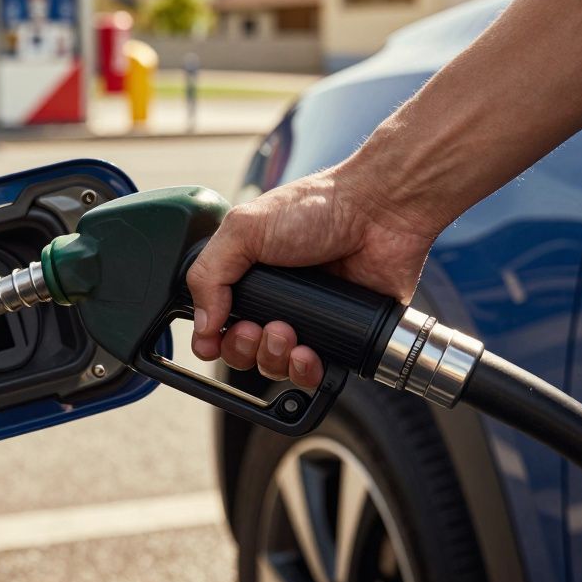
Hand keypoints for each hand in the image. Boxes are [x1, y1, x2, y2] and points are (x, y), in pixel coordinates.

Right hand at [186, 164, 437, 388]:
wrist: (379, 213)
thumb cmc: (317, 208)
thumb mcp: (245, 228)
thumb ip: (208, 274)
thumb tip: (202, 326)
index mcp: (248, 275)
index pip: (218, 321)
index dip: (212, 338)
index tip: (213, 341)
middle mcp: (275, 300)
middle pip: (242, 351)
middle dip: (244, 348)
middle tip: (258, 328)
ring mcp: (308, 320)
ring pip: (274, 367)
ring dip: (273, 358)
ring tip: (288, 333)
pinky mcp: (341, 337)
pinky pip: (314, 374)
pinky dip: (305, 372)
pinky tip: (308, 354)